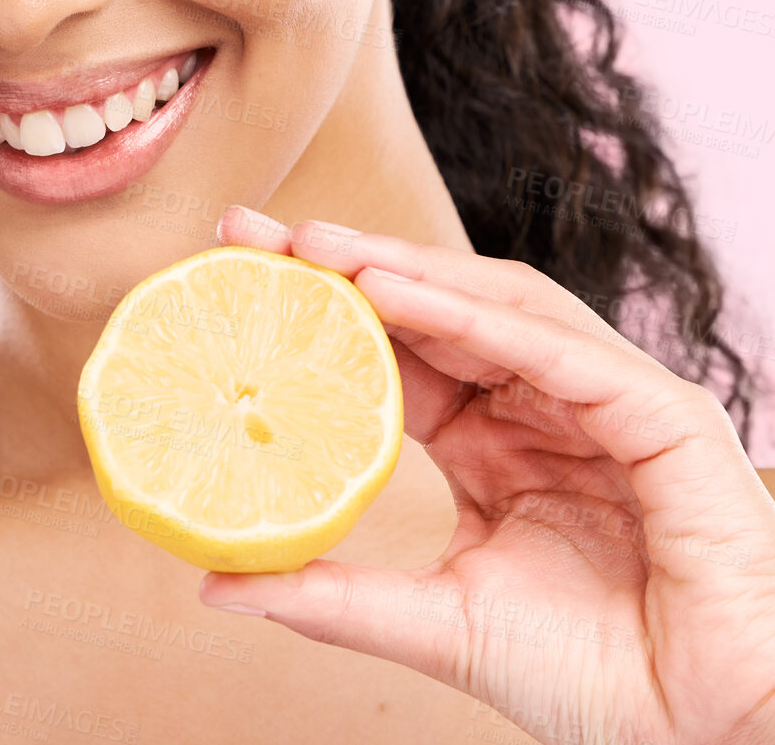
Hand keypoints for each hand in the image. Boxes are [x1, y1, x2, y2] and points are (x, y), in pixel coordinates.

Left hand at [200, 207, 774, 744]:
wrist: (708, 739)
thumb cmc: (596, 677)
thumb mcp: (440, 623)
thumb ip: (336, 597)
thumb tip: (218, 581)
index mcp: (490, 439)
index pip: (394, 349)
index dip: (321, 307)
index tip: (239, 272)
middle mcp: (539, 402)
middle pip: (432, 307)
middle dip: (345, 263)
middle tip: (254, 232)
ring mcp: (599, 398)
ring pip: (493, 306)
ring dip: (403, 269)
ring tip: (317, 248)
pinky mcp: (657, 411)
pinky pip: (557, 351)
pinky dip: (473, 316)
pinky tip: (393, 290)